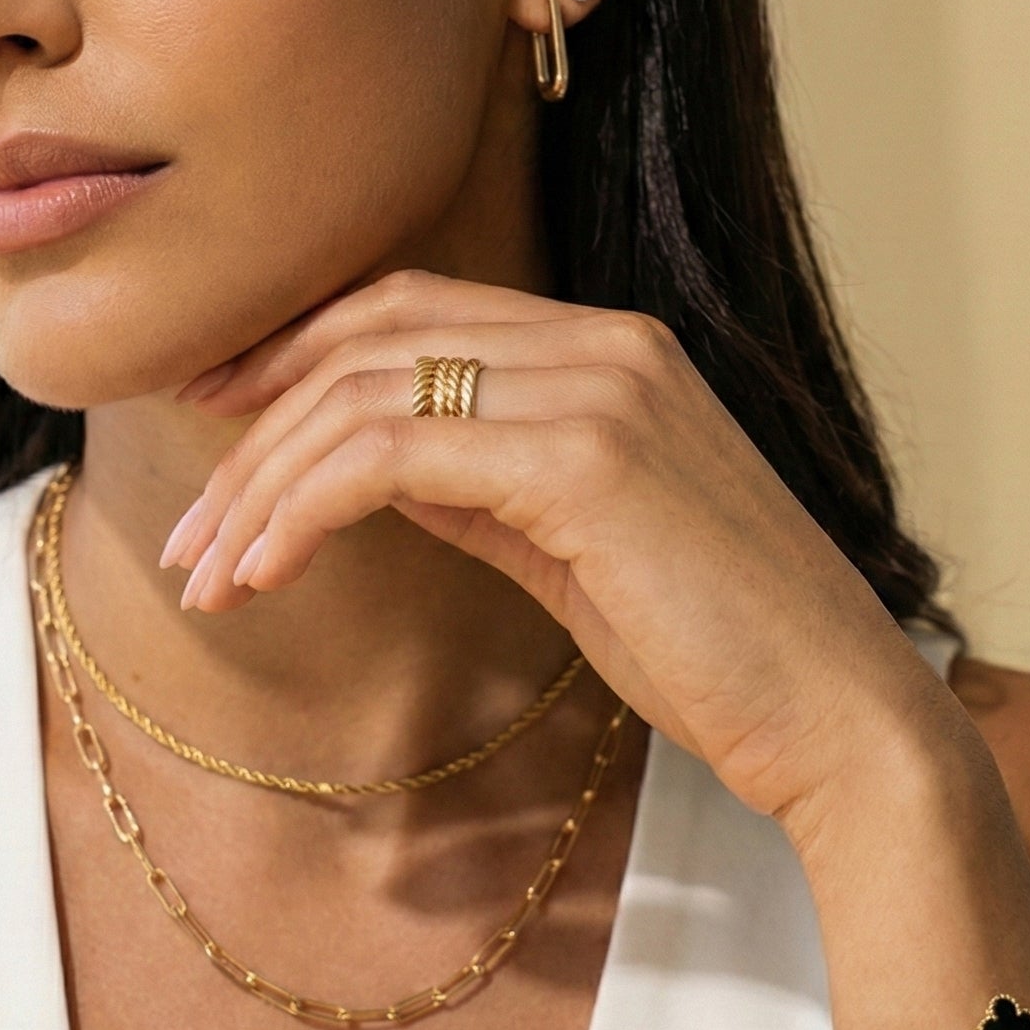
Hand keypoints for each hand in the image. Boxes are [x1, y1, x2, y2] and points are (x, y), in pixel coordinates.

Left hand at [161, 271, 963, 833]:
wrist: (840, 719)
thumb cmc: (719, 653)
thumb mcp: (574, 551)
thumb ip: (481, 489)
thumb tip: (368, 470)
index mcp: (611, 351)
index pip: (408, 310)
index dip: (291, 354)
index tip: (212, 423)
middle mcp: (605, 344)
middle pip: (370, 338)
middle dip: (254, 425)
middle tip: (189, 534)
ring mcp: (599, 391)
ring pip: (365, 394)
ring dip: (261, 485)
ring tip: (208, 576)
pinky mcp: (584, 463)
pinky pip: (392, 457)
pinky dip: (303, 510)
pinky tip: (263, 572)